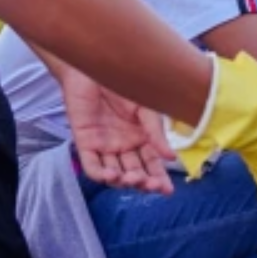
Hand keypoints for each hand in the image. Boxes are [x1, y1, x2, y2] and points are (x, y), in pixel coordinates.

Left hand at [62, 69, 174, 194]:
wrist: (96, 66)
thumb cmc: (123, 83)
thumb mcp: (146, 108)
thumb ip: (156, 133)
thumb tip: (171, 157)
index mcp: (141, 138)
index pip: (152, 164)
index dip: (159, 179)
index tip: (167, 190)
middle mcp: (124, 146)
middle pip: (134, 173)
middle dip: (143, 182)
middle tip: (149, 184)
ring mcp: (104, 146)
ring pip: (114, 173)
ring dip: (123, 181)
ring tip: (132, 178)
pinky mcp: (85, 143)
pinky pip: (92, 165)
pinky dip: (101, 174)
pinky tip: (111, 176)